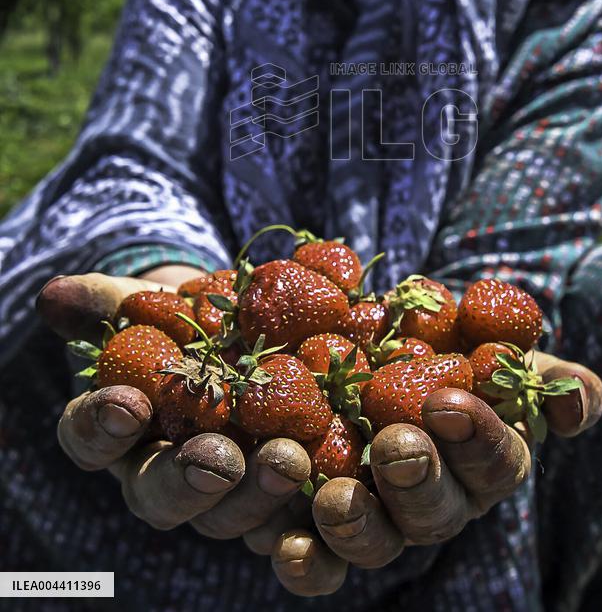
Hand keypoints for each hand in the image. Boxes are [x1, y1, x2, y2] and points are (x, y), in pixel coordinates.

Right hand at [38, 273, 312, 540]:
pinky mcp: (280, 494)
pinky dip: (308, 513)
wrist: (249, 328)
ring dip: (256, 495)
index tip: (126, 402)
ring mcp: (224, 491)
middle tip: (221, 456)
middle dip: (191, 479)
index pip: (91, 438)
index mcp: (120, 430)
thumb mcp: (152, 301)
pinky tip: (330, 489)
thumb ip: (109, 300)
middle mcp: (165, 472)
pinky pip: (289, 521)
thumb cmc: (187, 317)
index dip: (101, 426)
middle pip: (162, 495)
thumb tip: (57, 294)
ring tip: (287, 458)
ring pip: (228, 515)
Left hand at [271, 351, 601, 596]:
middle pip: (436, 512)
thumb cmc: (445, 343)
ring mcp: (378, 520)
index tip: (449, 402)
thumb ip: (542, 371)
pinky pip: (317, 564)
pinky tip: (286, 542)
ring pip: (377, 544)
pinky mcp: (319, 528)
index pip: (494, 460)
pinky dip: (305, 560)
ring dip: (358, 526)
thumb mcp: (495, 341)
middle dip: (418, 481)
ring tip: (335, 497)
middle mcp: (435, 501)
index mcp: (482, 459)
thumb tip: (576, 404)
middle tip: (396, 444)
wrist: (372, 344)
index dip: (477, 437)